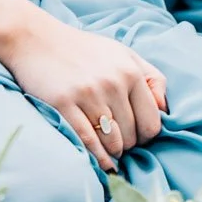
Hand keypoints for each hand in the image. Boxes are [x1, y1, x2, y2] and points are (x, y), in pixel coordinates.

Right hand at [0, 18, 166, 170]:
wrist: (36, 39)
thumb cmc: (83, 50)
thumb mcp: (123, 53)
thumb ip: (151, 77)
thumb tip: (165, 109)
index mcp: (130, 71)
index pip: (152, 121)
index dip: (146, 135)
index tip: (136, 135)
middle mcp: (112, 82)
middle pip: (133, 135)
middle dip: (128, 144)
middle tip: (119, 142)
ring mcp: (88, 94)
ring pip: (113, 142)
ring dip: (113, 151)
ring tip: (109, 149)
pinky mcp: (64, 104)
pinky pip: (88, 141)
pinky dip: (98, 157)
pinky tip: (102, 162)